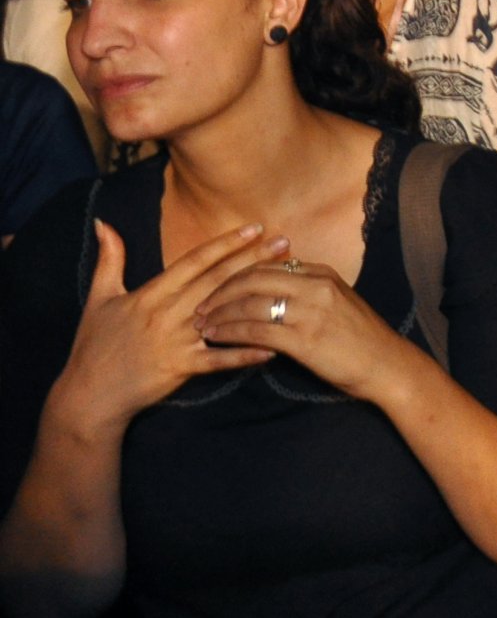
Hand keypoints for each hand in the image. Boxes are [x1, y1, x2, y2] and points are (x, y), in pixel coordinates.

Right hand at [47, 224, 280, 435]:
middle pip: (217, 281)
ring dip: (257, 298)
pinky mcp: (180, 368)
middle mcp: (167, 313)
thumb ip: (109, 259)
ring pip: (223, 314)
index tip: (255, 227)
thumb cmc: (94, 345)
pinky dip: (243, 354)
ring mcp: (176, 341)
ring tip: (286, 283)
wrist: (89, 395)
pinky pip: (217, 360)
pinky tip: (272, 348)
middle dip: (252, 259)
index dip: (226, 243)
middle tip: (285, 242)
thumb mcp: (99, 298)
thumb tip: (105, 223)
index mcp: (151, 293)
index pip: (195, 261)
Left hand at [193, 256, 417, 402]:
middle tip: (200, 306)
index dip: (236, 275)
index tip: (217, 288)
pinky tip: (216, 339)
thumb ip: (308, 291)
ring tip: (201, 324)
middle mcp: (315, 286)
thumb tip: (274, 290)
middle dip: (220, 291)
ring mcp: (309, 311)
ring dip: (219, 313)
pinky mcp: (303, 339)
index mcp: (322, 273)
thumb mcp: (337, 302)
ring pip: (249, 304)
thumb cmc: (360, 338)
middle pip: (253, 278)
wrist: (385, 365)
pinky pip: (254, 330)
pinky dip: (229, 333)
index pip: (268, 265)